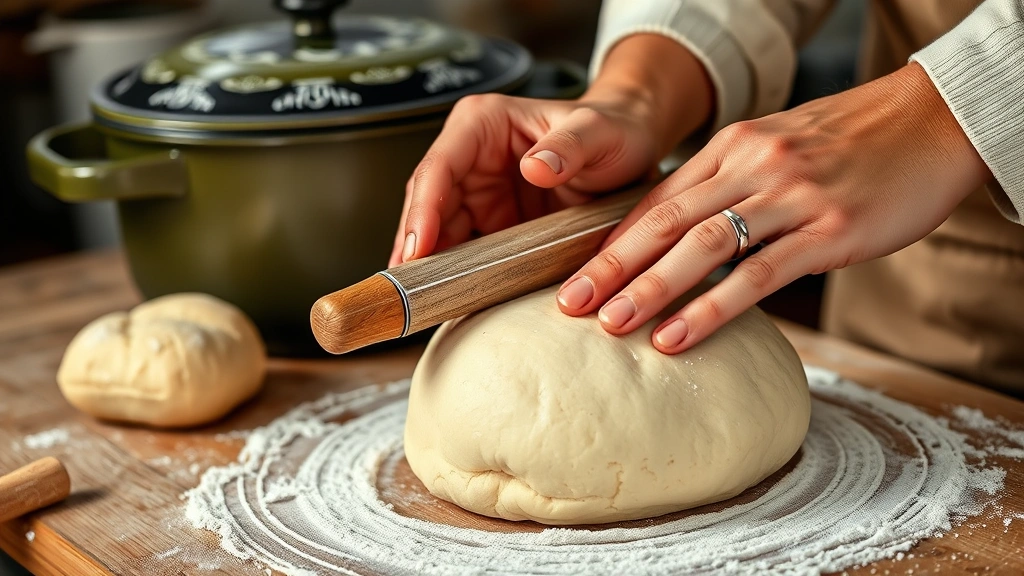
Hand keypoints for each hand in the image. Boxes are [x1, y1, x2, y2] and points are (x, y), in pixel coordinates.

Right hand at [389, 35, 712, 266]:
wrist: (632, 149)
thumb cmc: (613, 131)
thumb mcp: (598, 132)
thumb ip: (570, 145)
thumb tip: (535, 167)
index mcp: (483, 124)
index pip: (440, 167)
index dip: (424, 209)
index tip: (420, 246)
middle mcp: (471, 156)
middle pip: (427, 204)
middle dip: (415, 245)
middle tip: (410, 287)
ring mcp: (478, 192)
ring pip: (437, 232)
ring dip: (427, 266)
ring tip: (419, 301)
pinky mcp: (491, 223)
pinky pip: (463, 250)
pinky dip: (452, 274)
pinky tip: (446, 298)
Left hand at [556, 62, 991, 353]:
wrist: (932, 122)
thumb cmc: (851, 145)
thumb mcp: (777, 150)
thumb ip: (730, 187)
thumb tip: (683, 240)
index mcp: (732, 147)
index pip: (658, 199)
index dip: (612, 242)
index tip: (575, 275)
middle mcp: (753, 166)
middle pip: (665, 221)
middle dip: (611, 265)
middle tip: (570, 304)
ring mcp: (791, 196)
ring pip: (704, 246)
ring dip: (651, 288)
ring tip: (611, 325)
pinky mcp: (829, 229)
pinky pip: (759, 275)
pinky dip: (713, 308)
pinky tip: (679, 336)